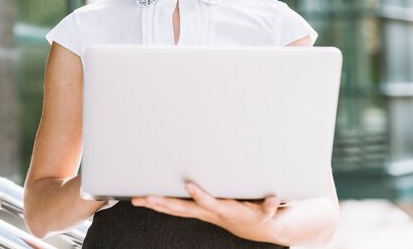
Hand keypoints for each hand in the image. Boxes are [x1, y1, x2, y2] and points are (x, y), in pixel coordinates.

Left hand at [131, 182, 282, 242]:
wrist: (252, 228)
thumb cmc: (258, 215)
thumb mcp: (267, 212)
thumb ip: (270, 206)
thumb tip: (274, 199)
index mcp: (223, 210)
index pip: (210, 203)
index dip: (200, 195)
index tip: (189, 184)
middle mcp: (207, 213)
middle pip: (183, 209)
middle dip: (164, 203)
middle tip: (147, 197)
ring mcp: (199, 213)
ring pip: (174, 209)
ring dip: (155, 204)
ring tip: (137, 199)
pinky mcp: (195, 211)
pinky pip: (174, 208)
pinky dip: (160, 204)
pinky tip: (146, 200)